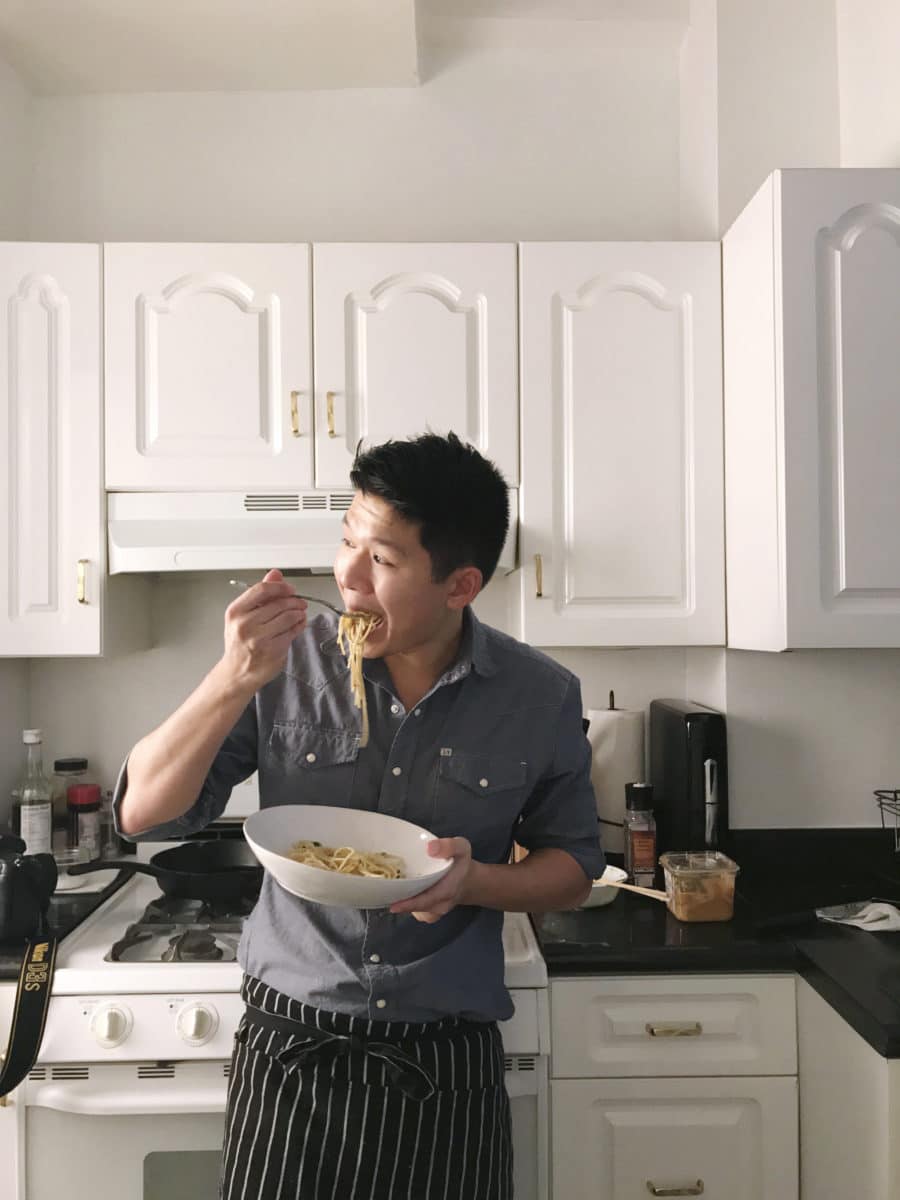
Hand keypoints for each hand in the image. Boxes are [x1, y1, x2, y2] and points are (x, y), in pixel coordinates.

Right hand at [221, 568, 307, 691]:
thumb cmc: (240, 643)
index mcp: (235, 612)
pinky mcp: (274, 650)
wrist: (237, 672)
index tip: (289, 589)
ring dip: (299, 613)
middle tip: (299, 602)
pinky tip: (298, 624)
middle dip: (294, 601)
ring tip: (300, 613)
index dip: (280, 587)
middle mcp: (245, 625)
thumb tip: (275, 574)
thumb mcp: (243, 615)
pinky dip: (299, 625)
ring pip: (289, 617)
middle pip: (279, 603)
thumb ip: (260, 594)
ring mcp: (260, 639)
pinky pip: (293, 631)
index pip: (262, 590)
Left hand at [389, 837, 474, 922]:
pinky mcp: (429, 914)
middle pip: (415, 907)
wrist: (469, 881)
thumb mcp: (462, 847)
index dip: (408, 904)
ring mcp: (434, 912)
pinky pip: (414, 911)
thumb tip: (430, 848)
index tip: (392, 904)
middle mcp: (439, 906)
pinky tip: (401, 890)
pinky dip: (406, 902)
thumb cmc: (462, 863)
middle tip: (383, 888)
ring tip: (391, 886)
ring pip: (413, 910)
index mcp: (447, 891)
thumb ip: (449, 846)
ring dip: (402, 900)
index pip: (425, 901)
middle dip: (399, 900)